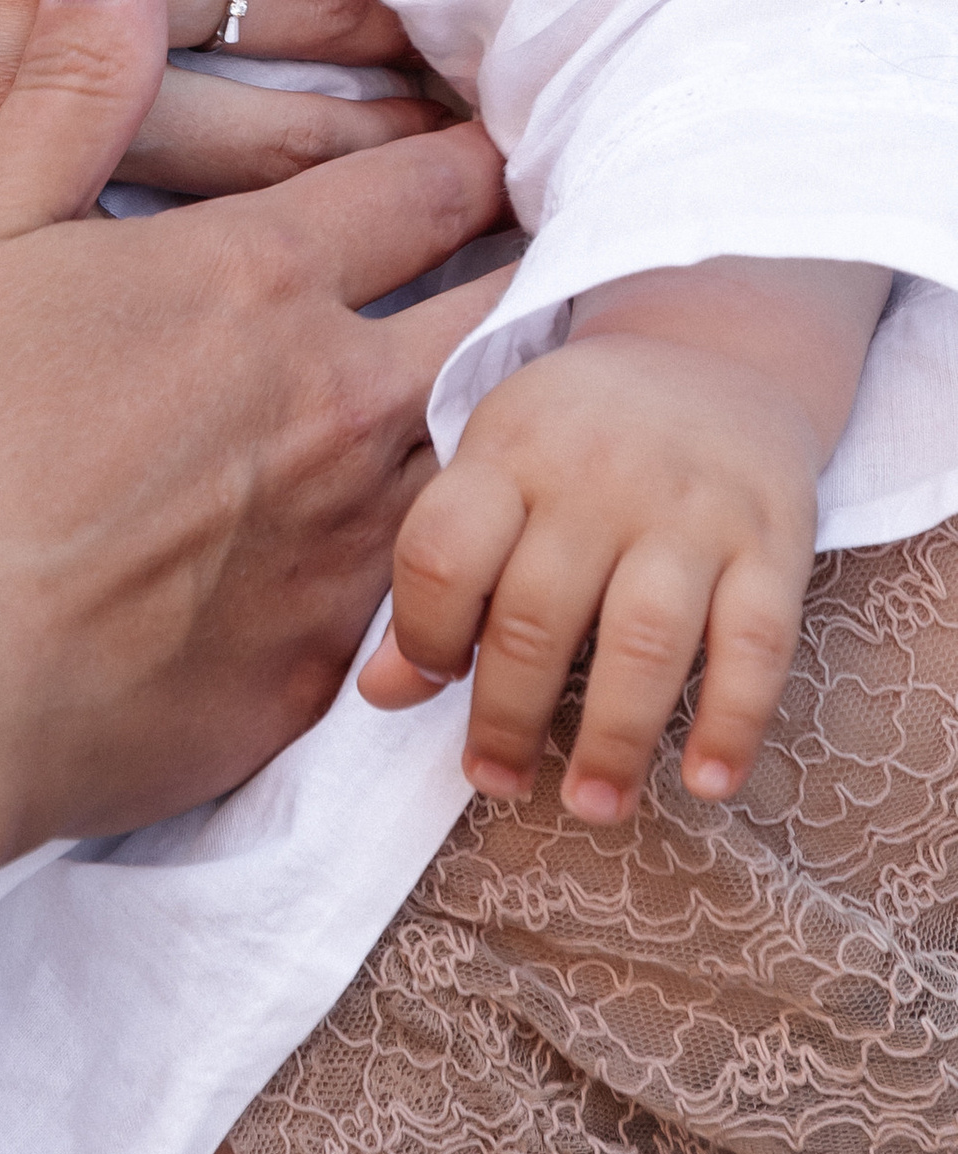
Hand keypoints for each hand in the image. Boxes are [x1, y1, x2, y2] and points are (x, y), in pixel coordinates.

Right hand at [0, 0, 508, 847]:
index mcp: (255, 278)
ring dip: (503, 405)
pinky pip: (428, 589)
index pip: (420, 180)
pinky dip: (446, 548)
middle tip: (545, 232)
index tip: (492, 122)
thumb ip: (76, 68)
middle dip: (528, 258)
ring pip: (486, 448)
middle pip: (497, 304)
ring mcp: (349, 548)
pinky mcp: (325, 671)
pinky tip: (436, 549)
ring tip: (520, 384)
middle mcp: (339, 403)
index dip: (464, 141)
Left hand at [361, 331, 822, 823]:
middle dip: (507, 716)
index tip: (428, 685)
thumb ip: (439, 572)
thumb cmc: (574, 430)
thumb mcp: (492, 467)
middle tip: (495, 780)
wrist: (712, 349)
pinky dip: (733, 721)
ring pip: (644, 639)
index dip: (422, 634)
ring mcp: (691, 508)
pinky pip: (757, 644)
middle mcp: (598, 475)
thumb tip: (379, 694)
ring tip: (590, 804)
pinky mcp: (774, 540)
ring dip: (613, 738)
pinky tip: (706, 782)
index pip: (443, 550)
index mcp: (511, 449)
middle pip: (536, 614)